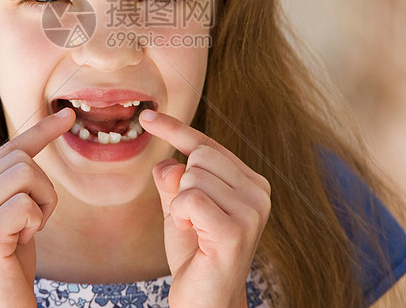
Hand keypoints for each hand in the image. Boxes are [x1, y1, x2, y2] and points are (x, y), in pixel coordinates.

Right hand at [0, 107, 74, 307]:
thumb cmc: (10, 260)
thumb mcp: (12, 212)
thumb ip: (14, 180)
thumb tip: (38, 138)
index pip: (9, 149)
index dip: (41, 131)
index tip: (68, 115)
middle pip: (22, 160)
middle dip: (43, 190)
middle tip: (32, 223)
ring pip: (27, 174)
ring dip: (42, 204)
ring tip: (26, 231)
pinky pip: (28, 203)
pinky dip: (37, 222)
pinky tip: (21, 243)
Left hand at [139, 110, 271, 307]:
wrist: (206, 300)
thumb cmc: (195, 255)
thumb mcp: (179, 209)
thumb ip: (174, 180)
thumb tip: (168, 163)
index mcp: (250, 183)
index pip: (207, 145)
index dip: (175, 128)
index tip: (147, 115)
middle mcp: (258, 193)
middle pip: (199, 157)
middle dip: (181, 185)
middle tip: (191, 219)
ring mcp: (252, 211)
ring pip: (192, 177)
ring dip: (179, 205)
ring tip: (195, 231)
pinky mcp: (236, 230)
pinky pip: (189, 198)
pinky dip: (179, 215)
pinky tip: (193, 235)